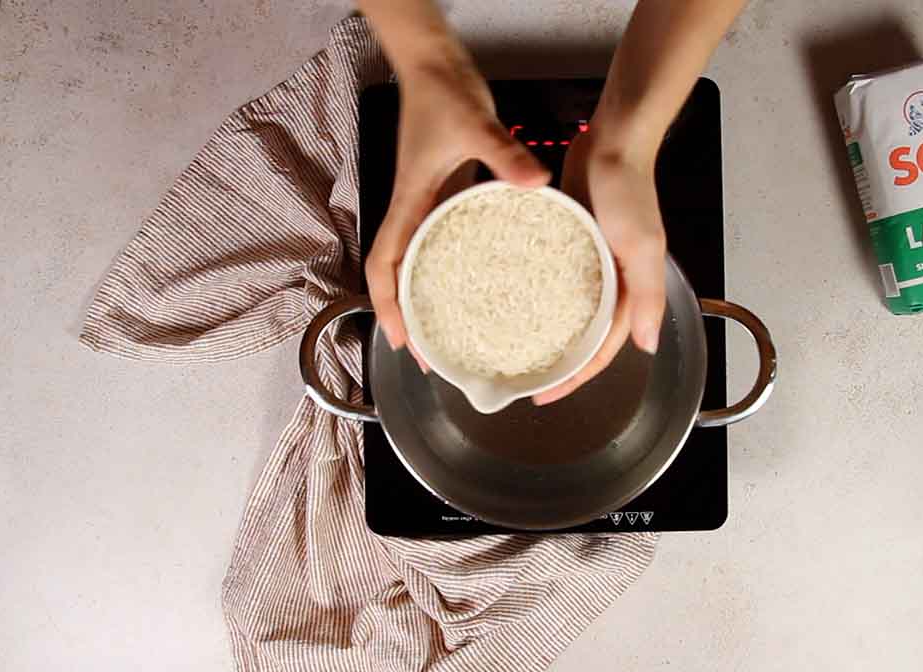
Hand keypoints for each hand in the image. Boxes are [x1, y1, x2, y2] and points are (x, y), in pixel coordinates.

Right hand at [364, 57, 550, 366]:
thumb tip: (536, 184)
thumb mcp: (476, 125)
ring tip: (451, 332)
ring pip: (417, 261)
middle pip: (398, 274)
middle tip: (431, 355)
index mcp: (411, 200)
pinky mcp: (443, 191)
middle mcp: (414, 207)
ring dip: (426, 297)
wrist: (434, 64)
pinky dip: (449, 268)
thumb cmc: (443, 93)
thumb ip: (504, 155)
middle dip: (407, 316)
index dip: (387, 306)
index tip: (400, 340)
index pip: (386, 264)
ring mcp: (426, 201)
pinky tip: (475, 283)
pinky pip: (441, 240)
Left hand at [532, 126, 666, 404]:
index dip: (576, 377)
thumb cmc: (630, 191)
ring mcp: (586, 262)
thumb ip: (648, 298)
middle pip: (582, 336)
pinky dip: (531, 295)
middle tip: (522, 383)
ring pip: (564, 311)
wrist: (613, 141)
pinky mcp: (566, 241)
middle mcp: (608, 282)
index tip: (544, 396)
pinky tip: (505, 304)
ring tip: (510, 352)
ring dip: (543, 333)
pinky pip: (548, 278)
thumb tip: (647, 348)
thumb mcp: (641, 248)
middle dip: (556, 364)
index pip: (602, 349)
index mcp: (629, 291)